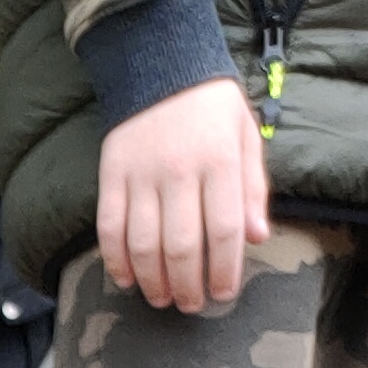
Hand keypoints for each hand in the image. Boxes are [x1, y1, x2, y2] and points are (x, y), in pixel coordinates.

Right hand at [97, 76, 269, 311]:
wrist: (161, 62)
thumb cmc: (210, 106)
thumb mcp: (245, 136)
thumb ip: (252, 187)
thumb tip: (258, 237)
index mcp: (219, 160)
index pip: (224, 229)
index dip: (224, 270)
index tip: (223, 293)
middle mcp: (180, 170)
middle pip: (181, 246)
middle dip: (188, 285)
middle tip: (192, 304)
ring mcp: (141, 175)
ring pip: (144, 245)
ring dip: (153, 281)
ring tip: (163, 298)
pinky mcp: (112, 176)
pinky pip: (110, 229)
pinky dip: (116, 262)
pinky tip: (128, 279)